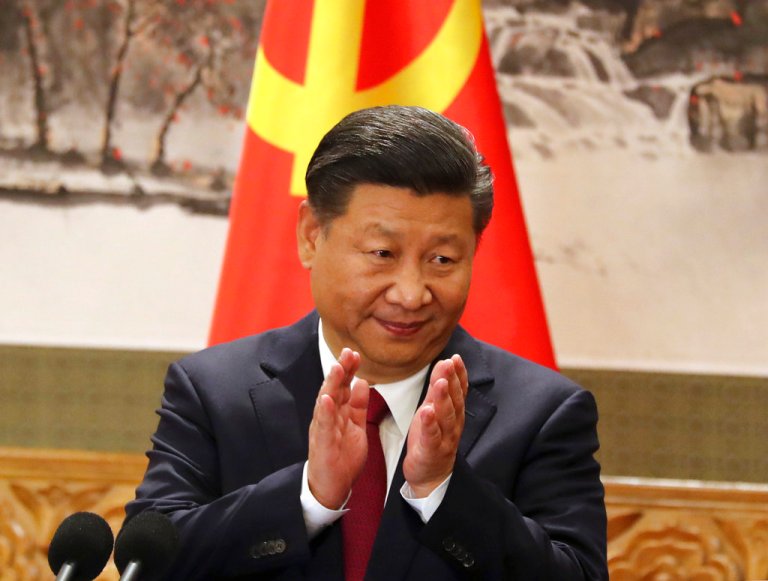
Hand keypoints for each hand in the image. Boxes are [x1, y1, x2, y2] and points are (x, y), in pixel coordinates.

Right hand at [307, 348, 369, 508]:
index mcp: (338, 412)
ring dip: (332, 385)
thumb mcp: (355, 426)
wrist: (331, 486)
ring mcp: (324, 429)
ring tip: (337, 368)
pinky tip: (326, 399)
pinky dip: (325, 412)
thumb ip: (358, 405)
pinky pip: (323, 426)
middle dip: (341, 370)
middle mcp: (328, 417)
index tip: (355, 354)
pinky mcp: (322, 444)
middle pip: (334, 389)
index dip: (348, 370)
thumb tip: (363, 382)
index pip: (343, 386)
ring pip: (327, 403)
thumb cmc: (341, 457)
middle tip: (348, 353)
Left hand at [403, 354, 467, 497]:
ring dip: (443, 398)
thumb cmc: (432, 439)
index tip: (455, 358)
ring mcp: (445, 438)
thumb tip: (443, 363)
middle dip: (451, 381)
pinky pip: (432, 436)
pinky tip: (426, 411)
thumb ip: (438, 388)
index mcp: (454, 413)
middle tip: (448, 364)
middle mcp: (453, 424)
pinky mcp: (432, 451)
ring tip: (439, 382)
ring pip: (446, 416)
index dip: (459, 374)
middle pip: (454, 400)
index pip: (460, 390)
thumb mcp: (433, 409)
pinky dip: (430, 424)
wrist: (430, 475)